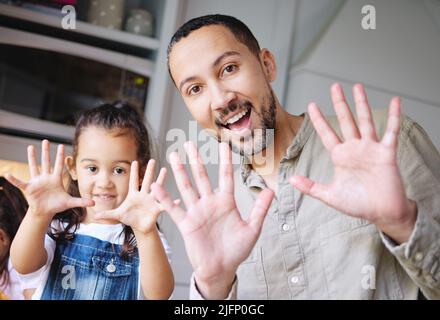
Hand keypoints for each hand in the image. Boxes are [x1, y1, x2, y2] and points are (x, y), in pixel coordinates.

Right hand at [5, 140, 93, 220]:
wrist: (45, 211)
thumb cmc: (57, 205)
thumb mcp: (70, 202)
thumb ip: (81, 201)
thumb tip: (94, 203)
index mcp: (56, 179)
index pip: (59, 165)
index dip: (60, 156)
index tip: (61, 145)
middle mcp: (46, 178)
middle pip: (46, 162)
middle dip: (46, 152)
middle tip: (46, 140)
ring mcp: (37, 181)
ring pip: (34, 167)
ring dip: (32, 157)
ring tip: (30, 147)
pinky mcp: (29, 188)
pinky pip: (20, 182)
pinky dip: (14, 179)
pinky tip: (7, 174)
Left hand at [95, 159, 168, 234]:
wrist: (140, 227)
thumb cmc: (130, 219)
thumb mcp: (118, 215)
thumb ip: (107, 214)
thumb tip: (95, 216)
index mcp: (134, 195)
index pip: (133, 181)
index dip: (133, 172)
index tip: (134, 161)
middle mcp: (144, 195)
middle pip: (147, 180)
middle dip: (149, 170)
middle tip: (153, 160)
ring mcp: (152, 200)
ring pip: (157, 188)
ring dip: (161, 179)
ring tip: (166, 170)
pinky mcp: (157, 209)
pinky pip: (165, 205)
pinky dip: (171, 203)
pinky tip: (178, 199)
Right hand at [151, 142, 273, 298]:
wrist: (221, 270)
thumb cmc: (237, 250)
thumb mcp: (252, 229)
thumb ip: (260, 209)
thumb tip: (272, 190)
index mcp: (226, 202)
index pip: (225, 176)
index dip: (225, 160)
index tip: (223, 144)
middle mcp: (210, 203)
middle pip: (202, 176)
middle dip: (196, 159)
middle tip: (189, 143)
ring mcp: (197, 212)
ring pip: (187, 187)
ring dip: (180, 171)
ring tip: (173, 155)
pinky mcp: (186, 224)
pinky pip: (173, 208)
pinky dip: (164, 198)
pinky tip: (156, 186)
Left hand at [289, 83, 416, 242]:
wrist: (382, 213)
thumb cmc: (358, 204)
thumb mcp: (330, 196)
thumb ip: (311, 187)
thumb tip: (291, 180)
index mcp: (341, 156)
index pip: (327, 133)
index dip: (319, 119)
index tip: (312, 105)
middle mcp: (355, 149)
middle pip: (345, 120)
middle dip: (339, 103)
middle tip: (334, 86)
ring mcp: (371, 149)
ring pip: (365, 121)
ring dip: (362, 103)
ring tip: (357, 86)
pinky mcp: (387, 152)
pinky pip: (391, 131)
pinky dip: (394, 117)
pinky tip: (395, 101)